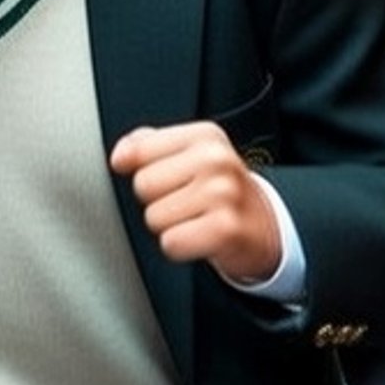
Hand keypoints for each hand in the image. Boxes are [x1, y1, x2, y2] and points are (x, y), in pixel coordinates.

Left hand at [110, 121, 283, 282]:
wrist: (264, 228)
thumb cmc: (220, 192)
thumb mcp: (191, 155)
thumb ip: (148, 146)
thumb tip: (120, 155)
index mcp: (204, 136)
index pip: (138, 150)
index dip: (141, 171)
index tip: (167, 179)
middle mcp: (216, 159)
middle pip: (143, 185)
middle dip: (157, 201)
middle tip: (187, 203)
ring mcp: (223, 193)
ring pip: (154, 217)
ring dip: (169, 227)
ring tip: (196, 220)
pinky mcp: (226, 229)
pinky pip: (170, 243)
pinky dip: (180, 248)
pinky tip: (200, 238)